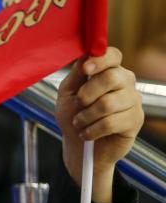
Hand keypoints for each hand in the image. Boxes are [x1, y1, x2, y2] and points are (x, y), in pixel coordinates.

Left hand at [56, 47, 143, 202]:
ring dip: (86, 116)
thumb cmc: (73, 117)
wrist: (79, 146)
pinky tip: (88, 134)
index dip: (100, 60)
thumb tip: (85, 56)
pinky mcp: (135, 120)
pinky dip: (92, 130)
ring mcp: (133, 100)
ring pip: (108, 103)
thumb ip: (76, 75)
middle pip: (112, 77)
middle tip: (78, 106)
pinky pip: (111, 122)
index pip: (113, 55)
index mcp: (109, 71)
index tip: (85, 69)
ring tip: (80, 123)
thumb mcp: (67, 94)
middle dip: (86, 94)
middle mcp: (125, 82)